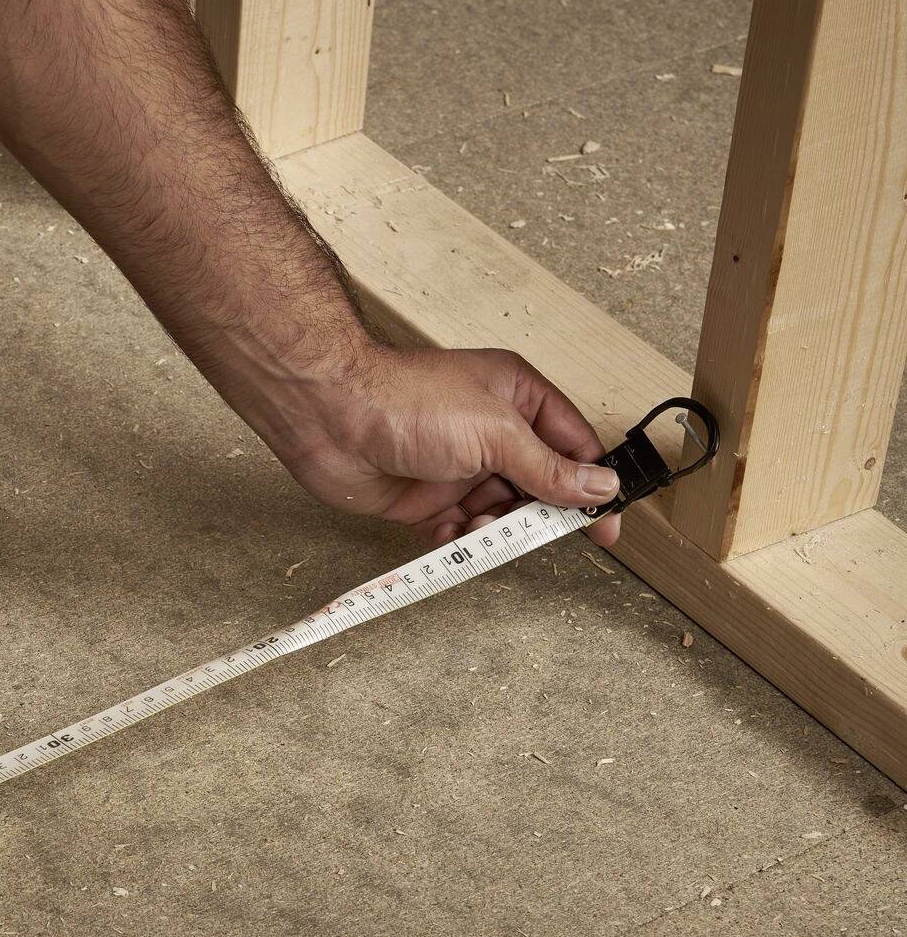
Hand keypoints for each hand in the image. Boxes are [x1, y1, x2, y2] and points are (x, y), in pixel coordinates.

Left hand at [262, 344, 623, 548]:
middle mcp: (490, 431)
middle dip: (539, 513)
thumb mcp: (496, 432)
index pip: (573, 445)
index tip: (606, 523)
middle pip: (538, 484)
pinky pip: (457, 530)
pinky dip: (458, 538)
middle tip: (539, 536)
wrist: (330, 418)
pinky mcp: (424, 497)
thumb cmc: (408, 402)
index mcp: (517, 398)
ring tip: (480, 527)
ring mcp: (456, 465)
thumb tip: (600, 486)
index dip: (592, 484)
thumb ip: (549, 467)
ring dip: (495, 528)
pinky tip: (450, 532)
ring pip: (498, 512)